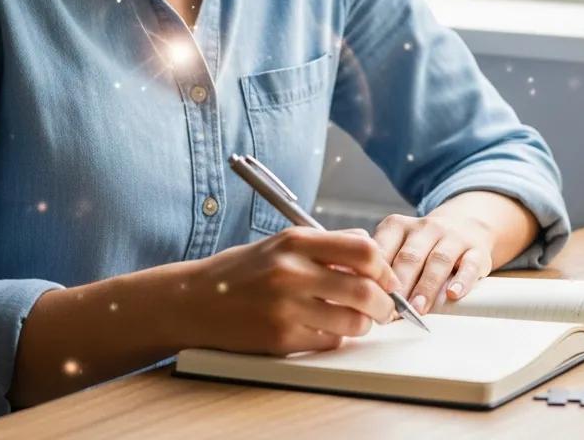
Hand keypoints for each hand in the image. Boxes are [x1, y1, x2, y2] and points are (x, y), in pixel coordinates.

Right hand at [171, 227, 399, 354]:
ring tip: (359, 321)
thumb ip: (326, 245)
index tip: (387, 278)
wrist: (196, 300)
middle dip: (384, 303)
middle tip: (386, 308)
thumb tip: (372, 255)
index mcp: (297, 241)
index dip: (384, 268)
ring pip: (352, 322)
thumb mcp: (284, 243)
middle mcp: (292, 271)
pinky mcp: (279, 339)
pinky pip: (328, 342)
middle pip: (364, 289)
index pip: (363, 249)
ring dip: (364, 324)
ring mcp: (286, 307)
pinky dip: (336, 338)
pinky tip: (327, 330)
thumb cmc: (244, 270)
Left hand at [372, 210, 494, 315]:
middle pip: (410, 255)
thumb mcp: (398, 245)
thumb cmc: (422, 245)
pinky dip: (462, 280)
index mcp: (399, 226)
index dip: (375, 274)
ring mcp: (452, 237)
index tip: (369, 296)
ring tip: (417, 308)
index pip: (383, 246)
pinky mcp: (476, 250)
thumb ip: (380, 266)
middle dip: (400, 284)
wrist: (465, 223)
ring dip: (426, 286)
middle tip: (390, 310)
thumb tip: (357, 294)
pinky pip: (470, 264)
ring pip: (438, 260)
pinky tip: (453, 294)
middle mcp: (426, 227)